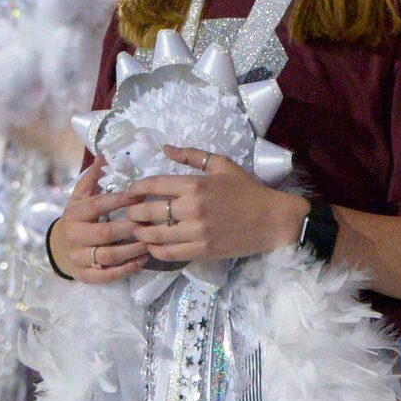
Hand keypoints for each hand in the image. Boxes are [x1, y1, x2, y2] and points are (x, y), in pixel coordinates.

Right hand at [46, 160, 147, 283]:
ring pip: (108, 256)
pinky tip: (142, 261)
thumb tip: (102, 155)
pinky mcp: (84, 275)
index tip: (141, 196)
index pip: (99, 205)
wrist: (58, 247)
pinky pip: (106, 275)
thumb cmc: (77, 218)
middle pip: (106, 233)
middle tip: (151, 223)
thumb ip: (92, 178)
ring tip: (150, 242)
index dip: (120, 201)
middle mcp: (74, 235)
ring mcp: (78, 257)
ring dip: (132, 250)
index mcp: (74, 213)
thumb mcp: (80, 197)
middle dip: (130, 228)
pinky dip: (126, 270)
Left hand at [119, 150, 309, 264]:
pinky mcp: (202, 251)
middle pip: (149, 212)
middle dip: (133, 212)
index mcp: (196, 184)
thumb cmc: (247, 190)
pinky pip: (168, 253)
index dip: (135, 189)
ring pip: (155, 235)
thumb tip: (165, 147)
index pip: (153, 185)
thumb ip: (192, 156)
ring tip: (137, 230)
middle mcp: (192, 208)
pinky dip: (155, 250)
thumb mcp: (222, 165)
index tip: (129, 192)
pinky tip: (152, 245)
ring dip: (140, 233)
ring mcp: (196, 232)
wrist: (272, 220)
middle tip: (129, 213)